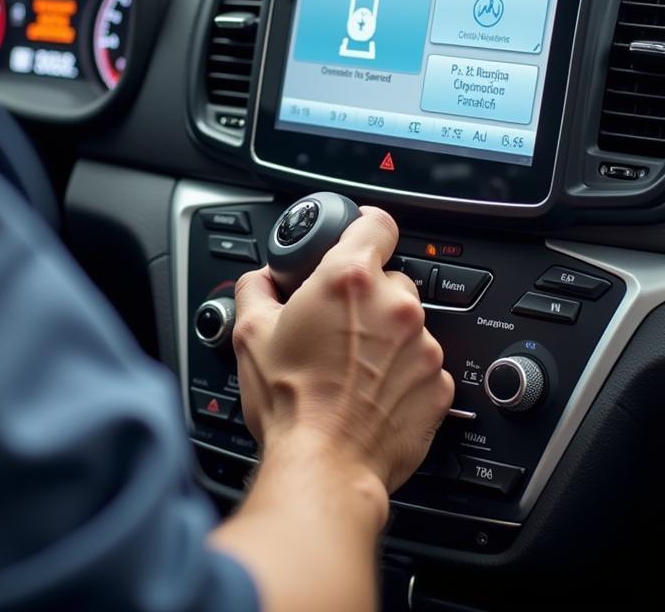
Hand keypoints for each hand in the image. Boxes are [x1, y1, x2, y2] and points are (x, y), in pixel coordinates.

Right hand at [232, 206, 453, 494]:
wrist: (325, 466)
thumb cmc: (290, 403)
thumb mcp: (250, 332)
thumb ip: (257, 287)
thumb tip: (262, 278)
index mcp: (349, 280)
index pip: (378, 222)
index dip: (363, 227)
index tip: (356, 238)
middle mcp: (395, 305)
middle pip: (389, 278)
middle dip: (365, 296)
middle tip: (335, 324)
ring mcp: (423, 346)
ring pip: (406, 323)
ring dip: (384, 336)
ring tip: (350, 367)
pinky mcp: (439, 384)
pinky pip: (421, 363)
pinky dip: (401, 372)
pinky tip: (370, 391)